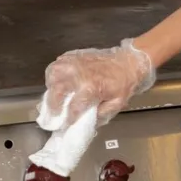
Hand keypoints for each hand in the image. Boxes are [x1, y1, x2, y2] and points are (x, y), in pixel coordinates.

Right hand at [41, 39, 155, 126]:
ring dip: (51, 86)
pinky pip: (58, 63)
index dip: (68, 119)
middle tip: (53, 113)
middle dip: (52, 105)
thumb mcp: (117, 104)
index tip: (66, 124)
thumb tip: (87, 123)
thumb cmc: (124, 83)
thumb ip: (101, 115)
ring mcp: (76, 63)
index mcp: (92, 88)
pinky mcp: (75, 56)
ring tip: (53, 94)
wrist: (129, 61)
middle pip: (57, 90)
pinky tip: (58, 80)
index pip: (73, 108)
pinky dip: (54, 72)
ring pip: (53, 73)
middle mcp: (80, 75)